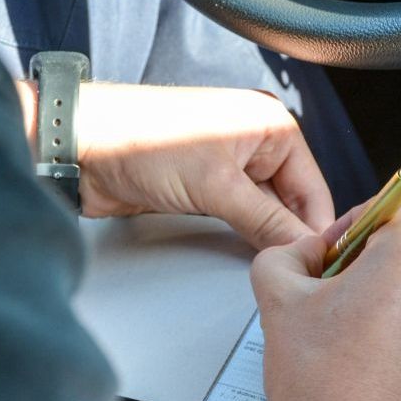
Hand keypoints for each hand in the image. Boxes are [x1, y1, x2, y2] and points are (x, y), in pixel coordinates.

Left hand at [60, 81, 333, 249]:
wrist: (81, 147)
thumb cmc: (138, 138)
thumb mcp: (215, 185)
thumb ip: (265, 220)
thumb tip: (301, 247)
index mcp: (269, 125)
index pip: (314, 188)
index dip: (317, 230)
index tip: (320, 268)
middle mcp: (254, 141)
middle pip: (293, 203)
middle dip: (291, 236)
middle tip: (297, 275)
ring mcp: (229, 165)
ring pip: (266, 213)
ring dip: (267, 239)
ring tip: (274, 268)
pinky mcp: (206, 186)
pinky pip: (240, 217)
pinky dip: (245, 236)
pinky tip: (249, 256)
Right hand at [250, 202, 400, 400]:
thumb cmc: (324, 389)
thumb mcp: (278, 299)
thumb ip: (285, 252)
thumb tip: (306, 252)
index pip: (385, 210)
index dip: (348, 232)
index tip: (328, 260)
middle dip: (373, 260)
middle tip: (334, 297)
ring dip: (392, 292)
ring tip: (352, 333)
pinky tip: (375, 358)